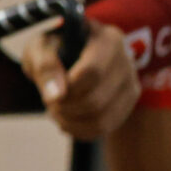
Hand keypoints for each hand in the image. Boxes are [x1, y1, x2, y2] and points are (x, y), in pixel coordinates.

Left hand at [21, 20, 139, 139]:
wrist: (68, 54)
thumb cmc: (53, 48)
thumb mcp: (40, 48)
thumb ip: (45, 66)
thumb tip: (56, 95)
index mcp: (107, 40)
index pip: (92, 72)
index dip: (67, 89)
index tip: (49, 93)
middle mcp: (126, 60)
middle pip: (97, 99)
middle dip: (66, 108)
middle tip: (49, 103)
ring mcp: (130, 83)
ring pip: (103, 119)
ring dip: (71, 122)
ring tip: (56, 112)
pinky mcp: (127, 103)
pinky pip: (106, 127)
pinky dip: (81, 130)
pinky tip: (67, 120)